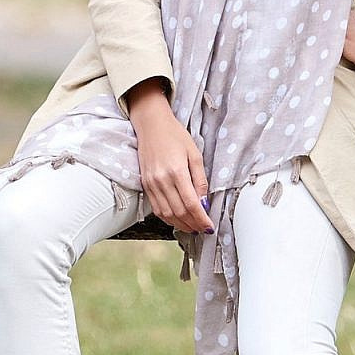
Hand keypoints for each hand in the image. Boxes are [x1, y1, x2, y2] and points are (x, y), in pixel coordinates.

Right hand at [122, 79, 214, 233]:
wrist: (151, 124)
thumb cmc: (175, 135)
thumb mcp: (194, 154)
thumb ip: (199, 179)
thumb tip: (204, 202)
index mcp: (176, 171)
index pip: (191, 204)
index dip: (201, 219)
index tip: (209, 227)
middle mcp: (161, 180)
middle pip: (179, 212)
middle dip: (193, 224)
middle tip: (203, 229)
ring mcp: (151, 183)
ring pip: (166, 214)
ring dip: (180, 225)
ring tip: (192, 228)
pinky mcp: (145, 184)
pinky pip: (156, 208)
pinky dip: (168, 218)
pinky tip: (177, 220)